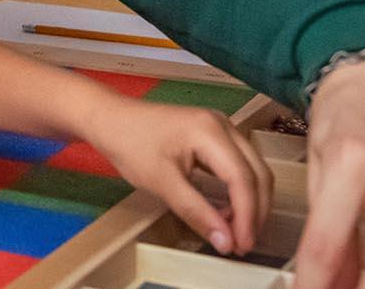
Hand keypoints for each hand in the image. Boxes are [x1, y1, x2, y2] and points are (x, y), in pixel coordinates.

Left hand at [84, 94, 272, 256]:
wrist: (109, 118)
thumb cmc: (130, 144)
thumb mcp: (161, 182)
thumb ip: (196, 211)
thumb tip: (226, 242)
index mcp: (211, 131)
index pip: (243, 178)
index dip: (248, 216)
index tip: (242, 246)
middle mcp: (223, 125)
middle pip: (256, 173)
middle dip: (255, 211)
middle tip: (243, 244)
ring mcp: (220, 128)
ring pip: (251, 170)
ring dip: (249, 202)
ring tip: (235, 232)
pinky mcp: (214, 135)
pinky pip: (238, 165)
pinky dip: (238, 190)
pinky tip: (226, 212)